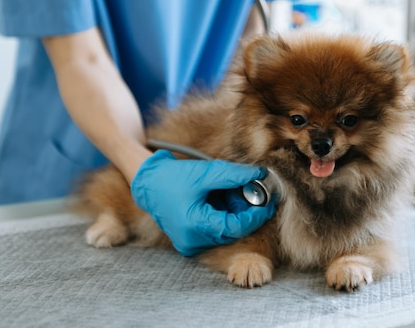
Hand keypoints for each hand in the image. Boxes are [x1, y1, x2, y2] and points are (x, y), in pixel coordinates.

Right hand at [130, 150, 275, 255]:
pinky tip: (219, 199)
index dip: (255, 215)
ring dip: (233, 212)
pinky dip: (222, 215)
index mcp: (195, 227)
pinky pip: (214, 230)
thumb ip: (233, 175)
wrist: (147, 183)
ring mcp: (190, 243)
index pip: (236, 227)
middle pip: (231, 229)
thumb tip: (259, 174)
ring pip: (224, 230)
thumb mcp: (205, 173)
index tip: (267, 201)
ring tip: (230, 192)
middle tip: (251, 191)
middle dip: (244, 210)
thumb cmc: (172, 178)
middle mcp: (192, 241)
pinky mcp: (190, 239)